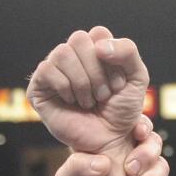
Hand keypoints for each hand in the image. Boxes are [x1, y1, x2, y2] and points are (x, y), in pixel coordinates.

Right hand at [27, 26, 149, 157]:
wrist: (110, 141)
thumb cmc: (122, 110)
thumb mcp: (137, 77)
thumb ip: (127, 51)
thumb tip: (98, 46)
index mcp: (93, 48)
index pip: (97, 33)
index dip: (111, 60)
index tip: (118, 85)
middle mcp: (72, 56)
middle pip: (78, 40)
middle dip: (96, 71)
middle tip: (103, 95)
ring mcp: (54, 70)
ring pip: (62, 53)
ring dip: (82, 82)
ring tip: (89, 102)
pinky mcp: (39, 87)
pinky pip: (46, 69)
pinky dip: (65, 87)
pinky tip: (72, 101)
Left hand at [53, 115, 172, 175]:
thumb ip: (76, 167)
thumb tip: (103, 163)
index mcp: (111, 148)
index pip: (133, 127)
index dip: (141, 125)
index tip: (138, 134)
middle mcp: (130, 161)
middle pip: (153, 144)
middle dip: (147, 154)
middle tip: (131, 170)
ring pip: (163, 167)